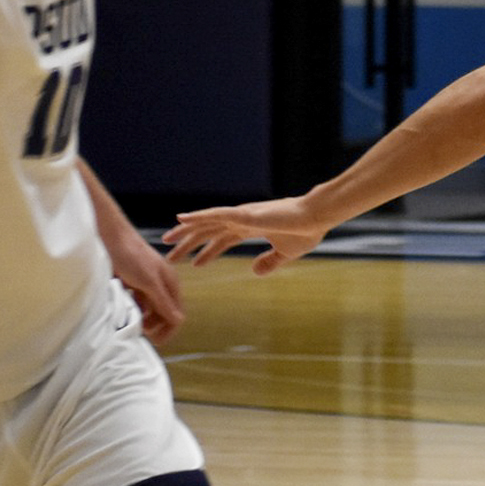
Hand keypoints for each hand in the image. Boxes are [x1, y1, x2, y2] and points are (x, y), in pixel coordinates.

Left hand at [104, 229, 184, 342]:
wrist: (108, 236)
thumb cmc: (131, 255)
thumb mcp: (148, 281)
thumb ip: (163, 302)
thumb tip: (179, 321)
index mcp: (170, 284)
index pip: (177, 314)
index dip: (169, 329)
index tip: (156, 341)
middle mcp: (161, 285)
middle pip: (164, 313)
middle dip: (155, 326)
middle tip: (140, 333)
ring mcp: (145, 284)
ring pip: (149, 309)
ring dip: (143, 319)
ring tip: (130, 323)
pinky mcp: (131, 283)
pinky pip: (136, 302)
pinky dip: (132, 310)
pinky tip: (123, 311)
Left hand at [163, 196, 331, 274]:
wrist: (317, 217)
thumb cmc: (306, 231)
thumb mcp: (285, 253)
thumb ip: (269, 261)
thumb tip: (254, 271)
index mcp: (250, 228)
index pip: (221, 240)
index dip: (206, 251)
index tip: (193, 263)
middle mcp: (241, 220)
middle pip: (208, 232)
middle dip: (188, 244)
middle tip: (169, 256)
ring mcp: (241, 215)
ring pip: (206, 223)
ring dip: (185, 231)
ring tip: (167, 240)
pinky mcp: (245, 213)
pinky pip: (216, 214)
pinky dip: (198, 216)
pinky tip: (182, 218)